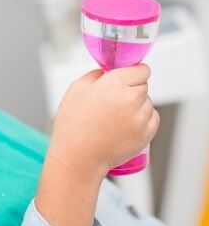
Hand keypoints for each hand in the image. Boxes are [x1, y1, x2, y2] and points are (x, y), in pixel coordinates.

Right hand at [49, 63, 159, 178]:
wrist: (78, 156)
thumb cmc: (73, 123)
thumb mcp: (76, 89)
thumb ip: (95, 75)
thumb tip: (107, 72)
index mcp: (114, 83)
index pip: (141, 69)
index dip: (133, 72)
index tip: (126, 77)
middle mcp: (131, 99)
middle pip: (144, 85)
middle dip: (132, 89)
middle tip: (114, 100)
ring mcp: (140, 117)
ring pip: (148, 103)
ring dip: (137, 105)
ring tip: (116, 116)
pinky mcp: (146, 134)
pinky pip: (152, 119)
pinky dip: (143, 120)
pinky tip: (125, 125)